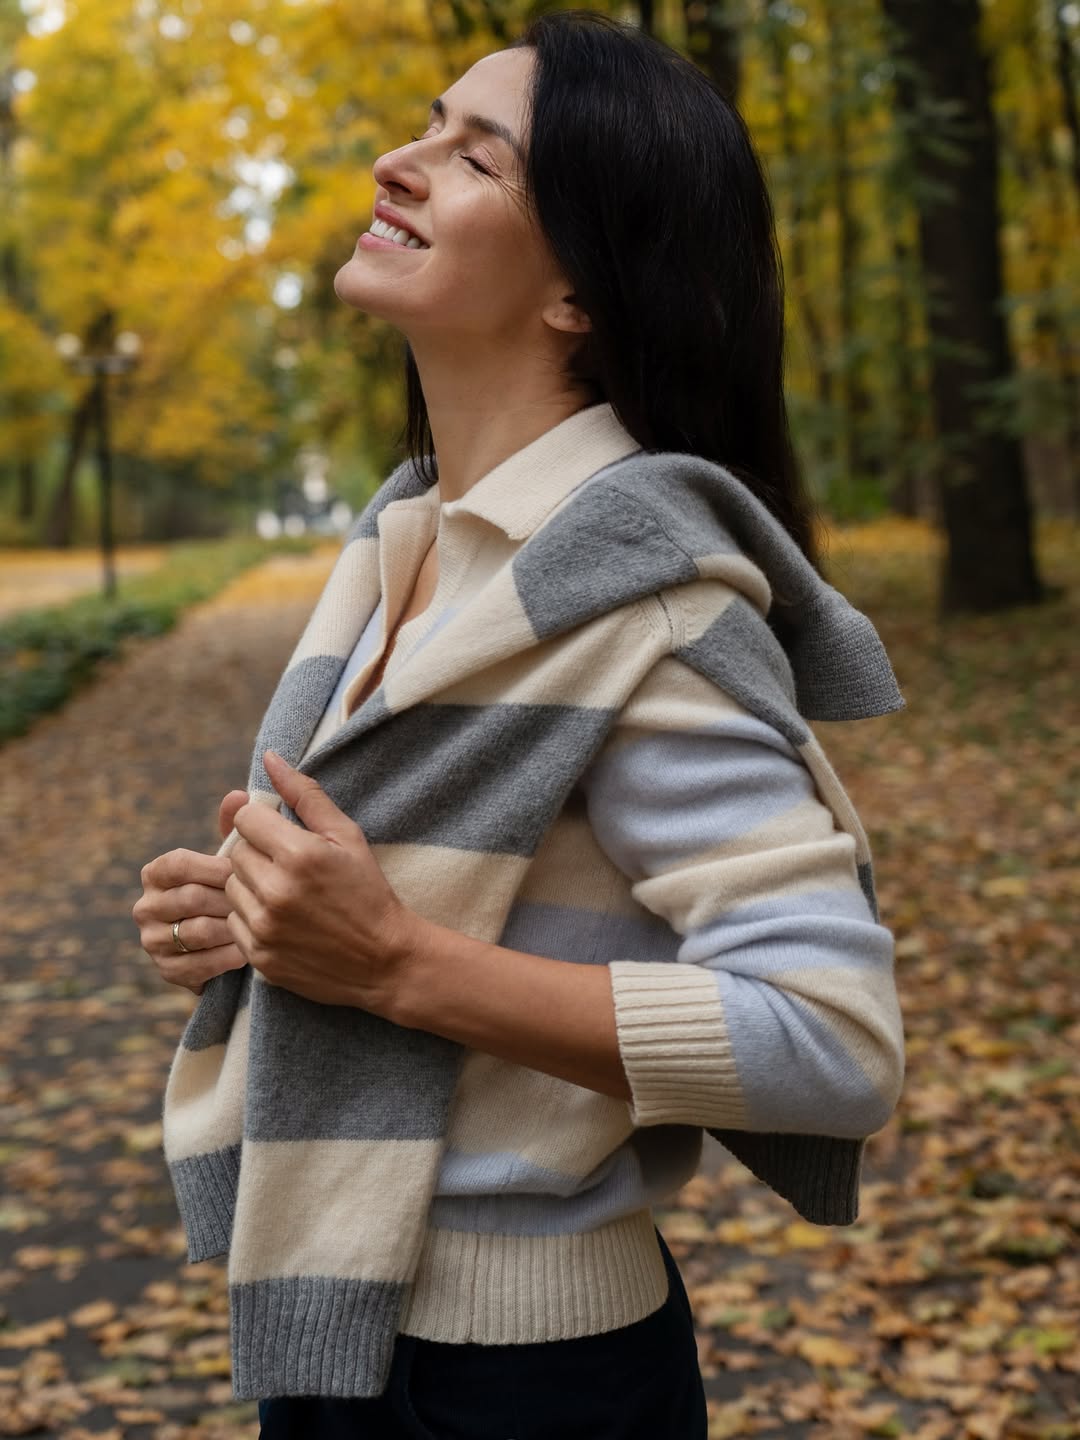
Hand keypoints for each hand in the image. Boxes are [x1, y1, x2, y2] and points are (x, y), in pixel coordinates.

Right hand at [132, 788, 249, 995]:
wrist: (245, 940)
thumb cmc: (241, 888)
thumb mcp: (237, 858)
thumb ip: (236, 827)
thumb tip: (239, 795)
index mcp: (157, 873)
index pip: (177, 864)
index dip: (213, 868)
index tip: (243, 871)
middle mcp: (145, 907)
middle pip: (189, 899)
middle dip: (230, 899)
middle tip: (263, 900)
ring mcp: (153, 941)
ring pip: (196, 931)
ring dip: (232, 927)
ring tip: (260, 924)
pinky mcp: (168, 972)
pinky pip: (199, 965)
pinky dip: (227, 957)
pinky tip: (249, 951)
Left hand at [225, 749, 424, 1014]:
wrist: (385, 960)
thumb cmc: (368, 891)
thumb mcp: (347, 836)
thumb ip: (305, 794)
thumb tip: (270, 758)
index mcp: (299, 854)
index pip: (247, 818)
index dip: (265, 823)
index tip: (285, 836)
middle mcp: (276, 890)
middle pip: (237, 851)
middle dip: (259, 853)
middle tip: (292, 867)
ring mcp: (264, 926)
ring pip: (231, 886)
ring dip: (252, 885)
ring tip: (288, 894)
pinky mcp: (258, 955)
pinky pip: (234, 920)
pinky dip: (252, 916)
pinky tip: (284, 919)